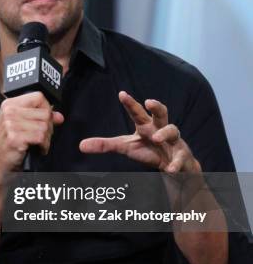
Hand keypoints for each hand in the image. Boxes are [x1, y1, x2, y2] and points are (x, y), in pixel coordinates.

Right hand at [0, 92, 63, 177]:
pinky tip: (36, 148)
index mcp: (10, 104)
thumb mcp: (23, 125)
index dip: (46, 109)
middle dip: (48, 127)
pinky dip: (43, 146)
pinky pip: (40, 137)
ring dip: (46, 138)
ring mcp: (11, 124)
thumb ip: (42, 118)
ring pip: (44, 126)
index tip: (45, 119)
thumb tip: (58, 116)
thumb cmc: (10, 143)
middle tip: (40, 136)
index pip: (39, 97)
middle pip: (45, 113)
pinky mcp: (15, 137)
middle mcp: (9, 111)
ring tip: (37, 143)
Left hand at [79, 91, 199, 172]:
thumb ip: (105, 145)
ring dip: (165, 133)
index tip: (121, 94)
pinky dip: (175, 164)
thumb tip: (80, 145)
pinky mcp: (182, 156)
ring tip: (155, 138)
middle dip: (157, 106)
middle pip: (161, 114)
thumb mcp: (126, 148)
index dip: (130, 103)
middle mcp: (160, 129)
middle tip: (149, 102)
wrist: (173, 166)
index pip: (137, 112)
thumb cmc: (148, 150)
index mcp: (146, 126)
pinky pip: (180, 158)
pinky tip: (169, 170)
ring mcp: (174, 141)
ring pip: (173, 131)